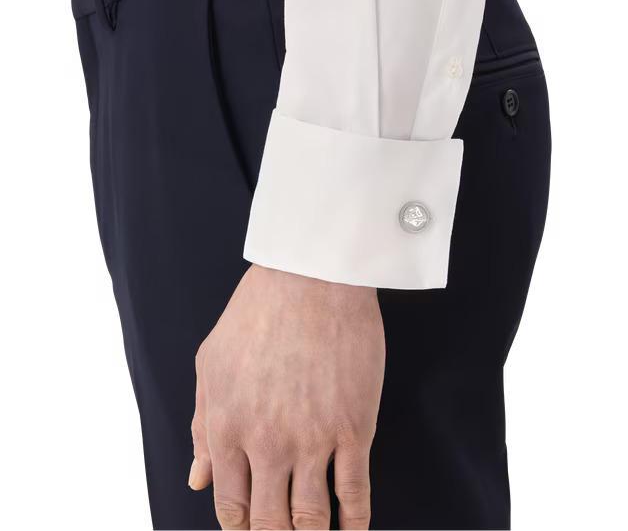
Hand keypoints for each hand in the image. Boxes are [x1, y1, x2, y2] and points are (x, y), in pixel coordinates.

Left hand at [189, 264, 384, 529]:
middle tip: (283, 530)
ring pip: (312, 517)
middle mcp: (266, 443)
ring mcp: (313, 438)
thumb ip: (201, 423)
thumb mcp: (212, 362)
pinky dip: (356, 521)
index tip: (252, 527)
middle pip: (271, 521)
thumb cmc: (258, 312)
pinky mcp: (354, 427)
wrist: (310, 278)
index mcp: (226, 427)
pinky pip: (356, 493)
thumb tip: (197, 478)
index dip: (241, 526)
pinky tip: (354, 527)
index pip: (230, 505)